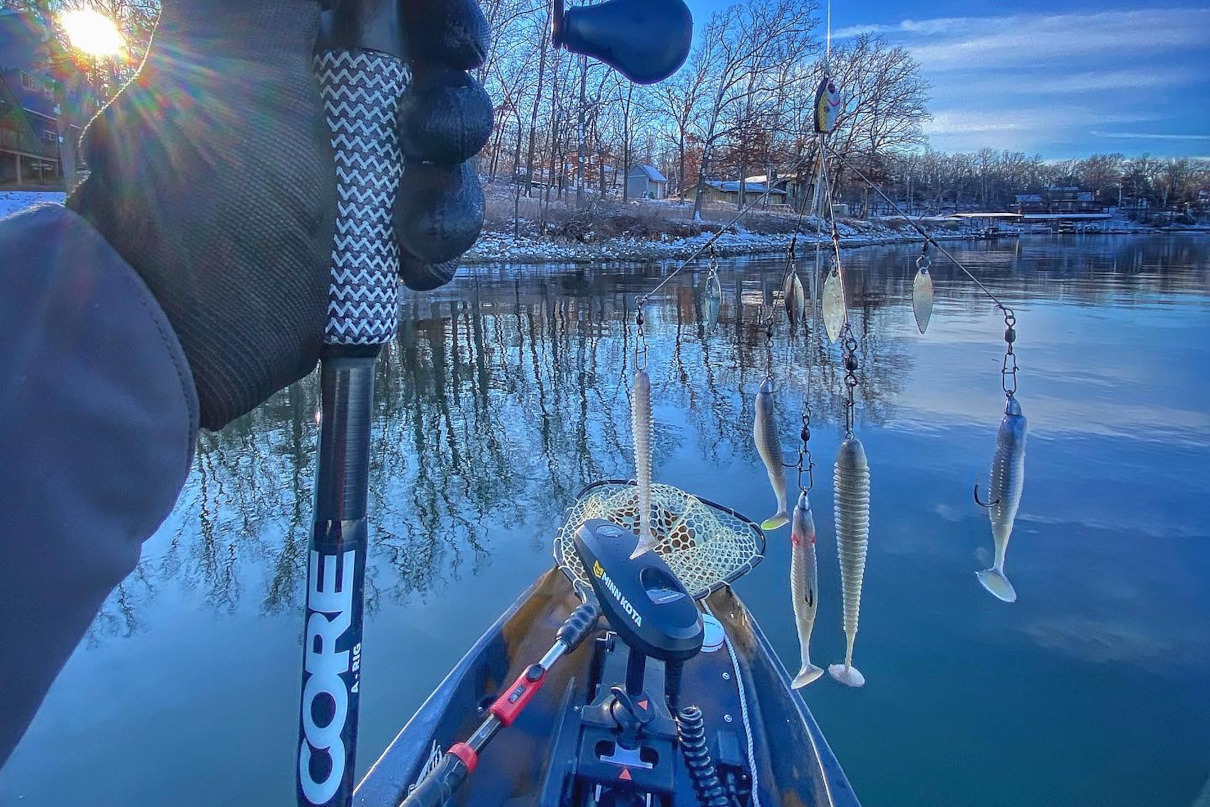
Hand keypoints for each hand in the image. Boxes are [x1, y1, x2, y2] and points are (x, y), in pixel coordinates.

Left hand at [68, 0, 491, 429]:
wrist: (183, 340)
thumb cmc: (205, 202)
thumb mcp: (240, 63)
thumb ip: (275, 3)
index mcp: (290, 40)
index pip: (392, 10)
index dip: (435, 17)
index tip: (443, 48)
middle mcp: (326, 95)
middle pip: (435, 70)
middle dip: (449, 108)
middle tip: (422, 139)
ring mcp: (352, 171)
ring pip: (445, 152)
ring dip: (449, 189)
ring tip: (411, 233)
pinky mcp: (370, 238)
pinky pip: (438, 222)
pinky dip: (437, 244)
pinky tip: (411, 266)